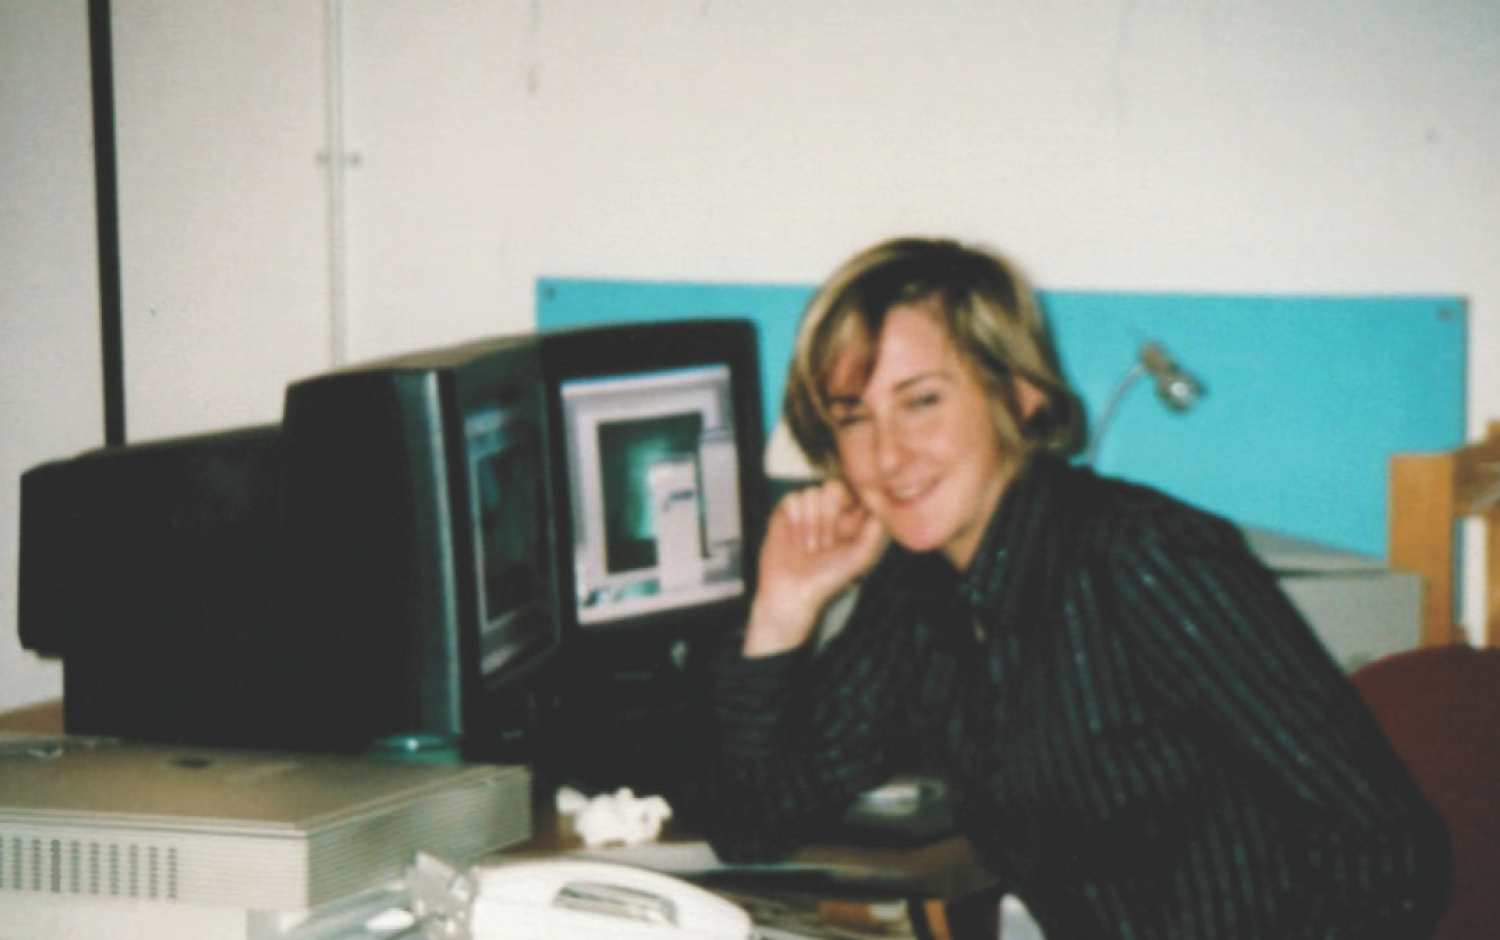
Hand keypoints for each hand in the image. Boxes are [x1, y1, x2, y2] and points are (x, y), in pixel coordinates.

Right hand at [743, 480, 887, 656]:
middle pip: (834, 486)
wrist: (793, 590)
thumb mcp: (863, 554)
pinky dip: (795, 519)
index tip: (847, 527)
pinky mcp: (787, 511)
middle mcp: (831, 511)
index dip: (852, 503)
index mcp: (852, 518)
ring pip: (813, 491)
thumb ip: (877, 527)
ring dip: (812, 522)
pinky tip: (795, 539)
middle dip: (830, 515)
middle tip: (826, 544)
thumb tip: (877, 497)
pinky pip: (793, 497)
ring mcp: (808, 509)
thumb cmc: (830, 577)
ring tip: (811, 546)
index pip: (856, 491)